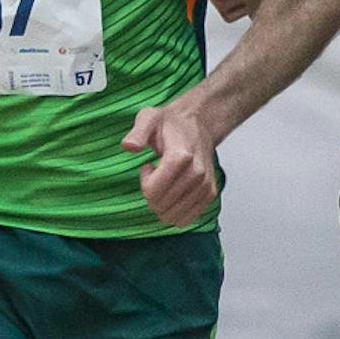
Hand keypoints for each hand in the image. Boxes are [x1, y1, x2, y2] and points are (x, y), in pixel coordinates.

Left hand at [121, 100, 217, 226]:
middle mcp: (197, 173)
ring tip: (166, 181)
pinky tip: (175, 191)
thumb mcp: (149, 118)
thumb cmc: (171, 124)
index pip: (153, 191)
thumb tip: (130, 146)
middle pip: (161, 206)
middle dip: (151, 194)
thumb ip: (138, 132)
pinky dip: (175, 211)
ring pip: (172, 216)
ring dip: (163, 203)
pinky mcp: (209, 195)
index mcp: (181, 156)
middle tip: (156, 174)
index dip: (144, 183)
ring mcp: (205, 186)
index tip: (148, 166)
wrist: (199, 124)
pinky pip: (186, 219)